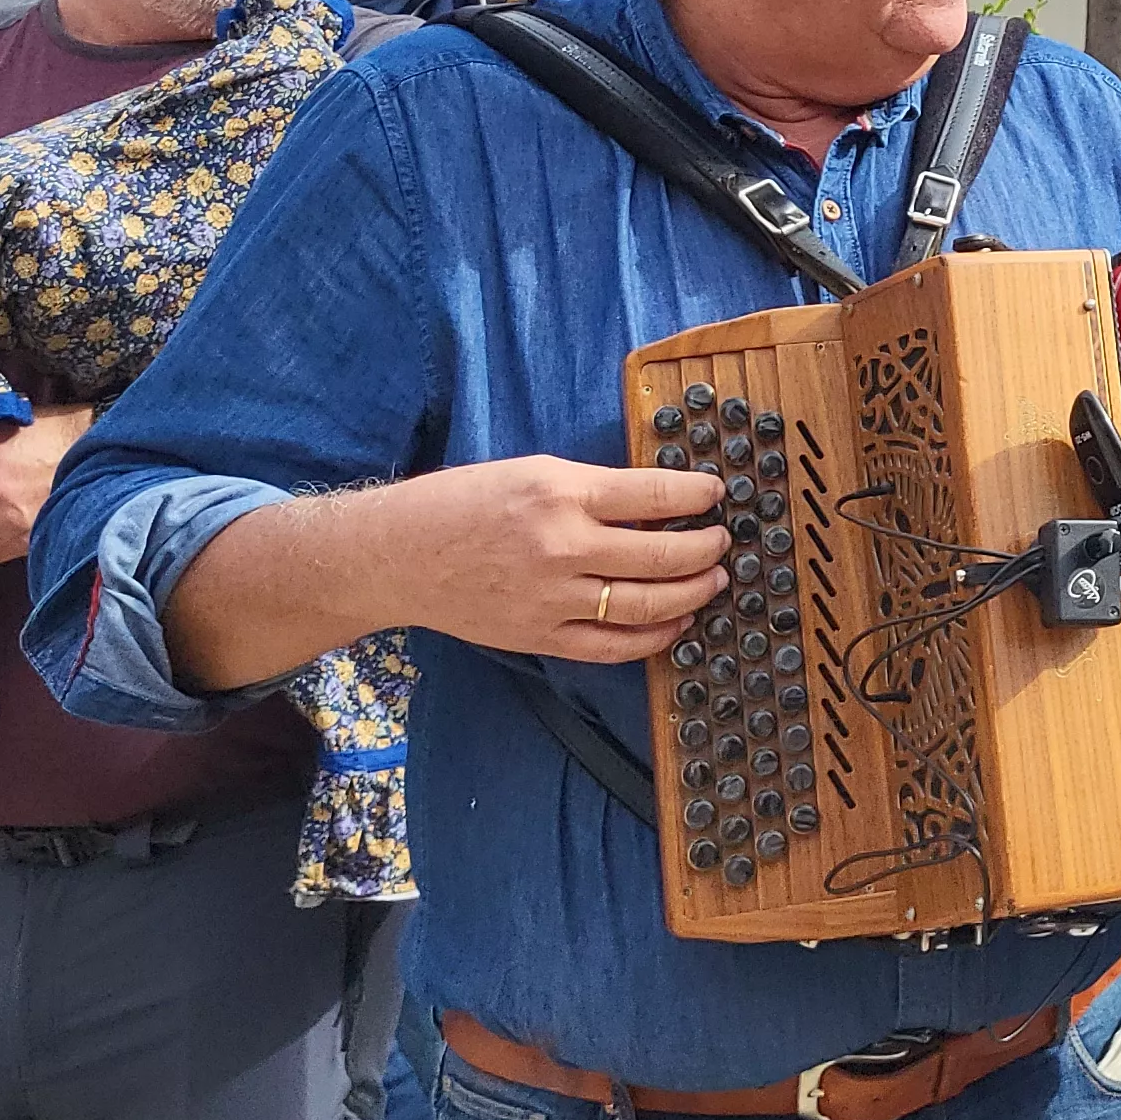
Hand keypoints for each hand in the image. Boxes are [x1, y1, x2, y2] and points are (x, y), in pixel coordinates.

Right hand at [376, 457, 732, 664]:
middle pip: (663, 554)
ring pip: (647, 604)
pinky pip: (614, 647)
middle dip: (706, 548)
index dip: (698, 495)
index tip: (715, 494)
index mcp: (561, 494)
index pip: (656, 494)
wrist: (398, 555)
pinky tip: (675, 623)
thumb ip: (594, 488)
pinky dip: (655, 638)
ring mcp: (552, 599)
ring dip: (692, 594)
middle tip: (722, 541)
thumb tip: (659, 501)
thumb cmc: (462, 504)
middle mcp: (562, 547)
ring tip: (712, 581)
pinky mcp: (541, 637)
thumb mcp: (533, 472)